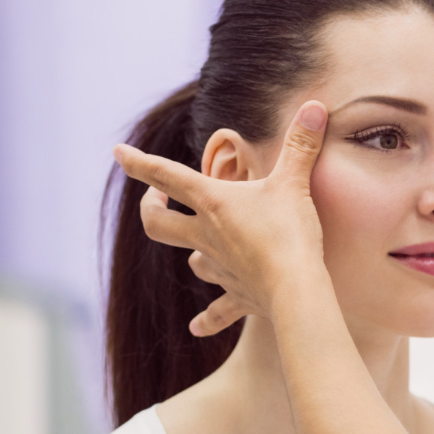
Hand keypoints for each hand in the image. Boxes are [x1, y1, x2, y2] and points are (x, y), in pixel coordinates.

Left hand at [113, 101, 329, 336]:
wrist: (296, 290)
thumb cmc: (290, 234)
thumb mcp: (295, 183)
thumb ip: (301, 144)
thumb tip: (316, 105)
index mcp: (213, 203)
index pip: (166, 176)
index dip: (138, 163)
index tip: (117, 152)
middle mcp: (207, 236)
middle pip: (158, 225)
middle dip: (150, 210)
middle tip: (153, 200)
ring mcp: (219, 268)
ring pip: (192, 263)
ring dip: (191, 255)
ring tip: (198, 251)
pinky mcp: (238, 296)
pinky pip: (217, 311)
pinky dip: (207, 319)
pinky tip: (196, 327)